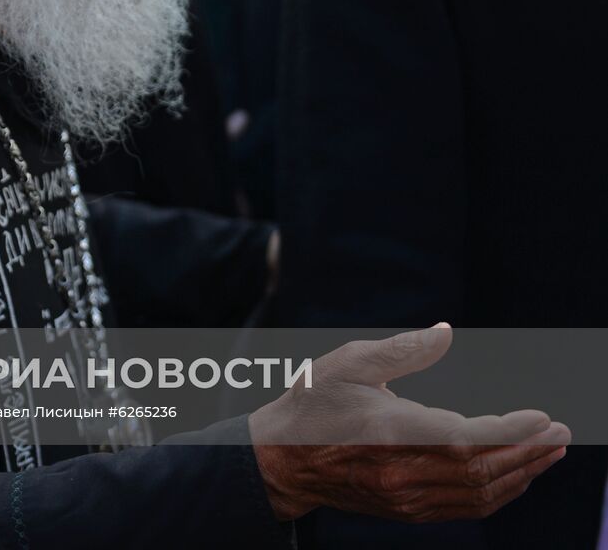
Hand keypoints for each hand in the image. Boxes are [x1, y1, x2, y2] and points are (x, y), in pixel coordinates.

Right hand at [249, 324, 569, 522]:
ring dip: (522, 473)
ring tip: (549, 451)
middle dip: (528, 451)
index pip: (466, 438)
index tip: (541, 417)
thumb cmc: (314, 403)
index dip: (510, 431)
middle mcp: (401, 470)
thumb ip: (399, 349)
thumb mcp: (347, 363)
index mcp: (388, 431)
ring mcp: (406, 496)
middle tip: (560, 432)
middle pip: (482, 469)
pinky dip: (499, 492)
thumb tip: (445, 332)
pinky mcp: (408, 510)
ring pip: (480, 493)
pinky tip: (516, 474)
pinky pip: (466, 507)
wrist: (282, 460)